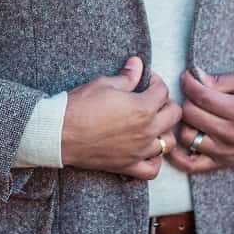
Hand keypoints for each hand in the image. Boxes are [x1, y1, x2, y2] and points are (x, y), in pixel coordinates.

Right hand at [61, 56, 180, 179]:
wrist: (59, 133)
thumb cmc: (80, 106)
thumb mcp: (104, 84)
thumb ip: (127, 76)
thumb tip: (137, 63)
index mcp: (143, 107)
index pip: (162, 91)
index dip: (155, 81)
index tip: (146, 80)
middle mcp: (146, 130)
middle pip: (174, 115)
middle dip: (165, 103)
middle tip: (151, 99)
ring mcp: (139, 150)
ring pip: (168, 143)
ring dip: (164, 131)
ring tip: (152, 124)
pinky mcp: (128, 165)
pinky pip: (152, 169)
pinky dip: (154, 161)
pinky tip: (147, 150)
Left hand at [167, 67, 233, 174]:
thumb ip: (221, 79)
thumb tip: (195, 77)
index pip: (201, 96)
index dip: (189, 82)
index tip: (187, 77)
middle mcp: (231, 133)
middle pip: (191, 114)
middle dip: (187, 99)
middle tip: (192, 95)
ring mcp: (225, 151)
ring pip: (187, 136)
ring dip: (184, 123)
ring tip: (190, 114)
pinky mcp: (221, 163)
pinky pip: (191, 165)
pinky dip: (177, 156)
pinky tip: (175, 142)